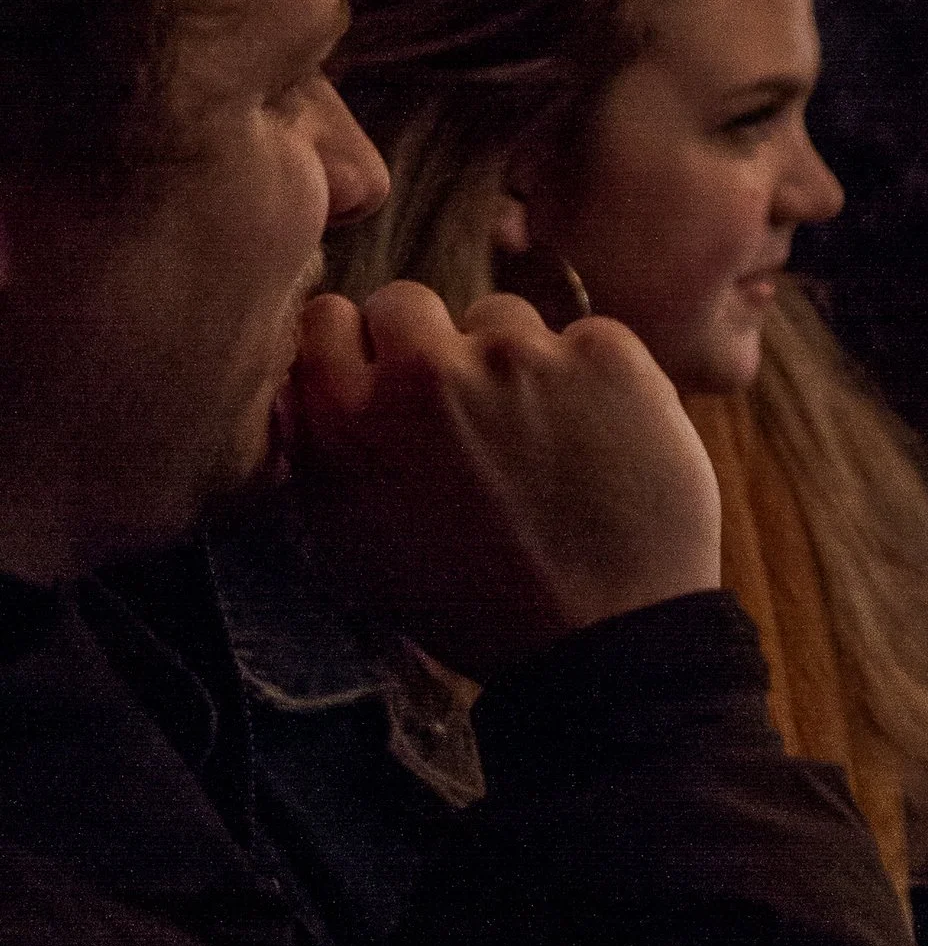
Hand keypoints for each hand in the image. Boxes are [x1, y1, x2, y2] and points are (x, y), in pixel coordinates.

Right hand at [287, 284, 720, 677]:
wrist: (600, 643)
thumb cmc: (470, 608)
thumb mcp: (352, 546)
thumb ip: (318, 452)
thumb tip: (303, 385)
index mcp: (352, 419)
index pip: (326, 318)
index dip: (357, 348)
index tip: (382, 379)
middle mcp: (427, 370)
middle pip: (407, 302)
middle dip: (427, 344)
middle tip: (460, 409)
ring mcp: (521, 354)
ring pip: (501, 316)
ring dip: (510, 361)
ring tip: (539, 440)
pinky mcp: (606, 353)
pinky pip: (584, 337)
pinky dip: (590, 378)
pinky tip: (599, 440)